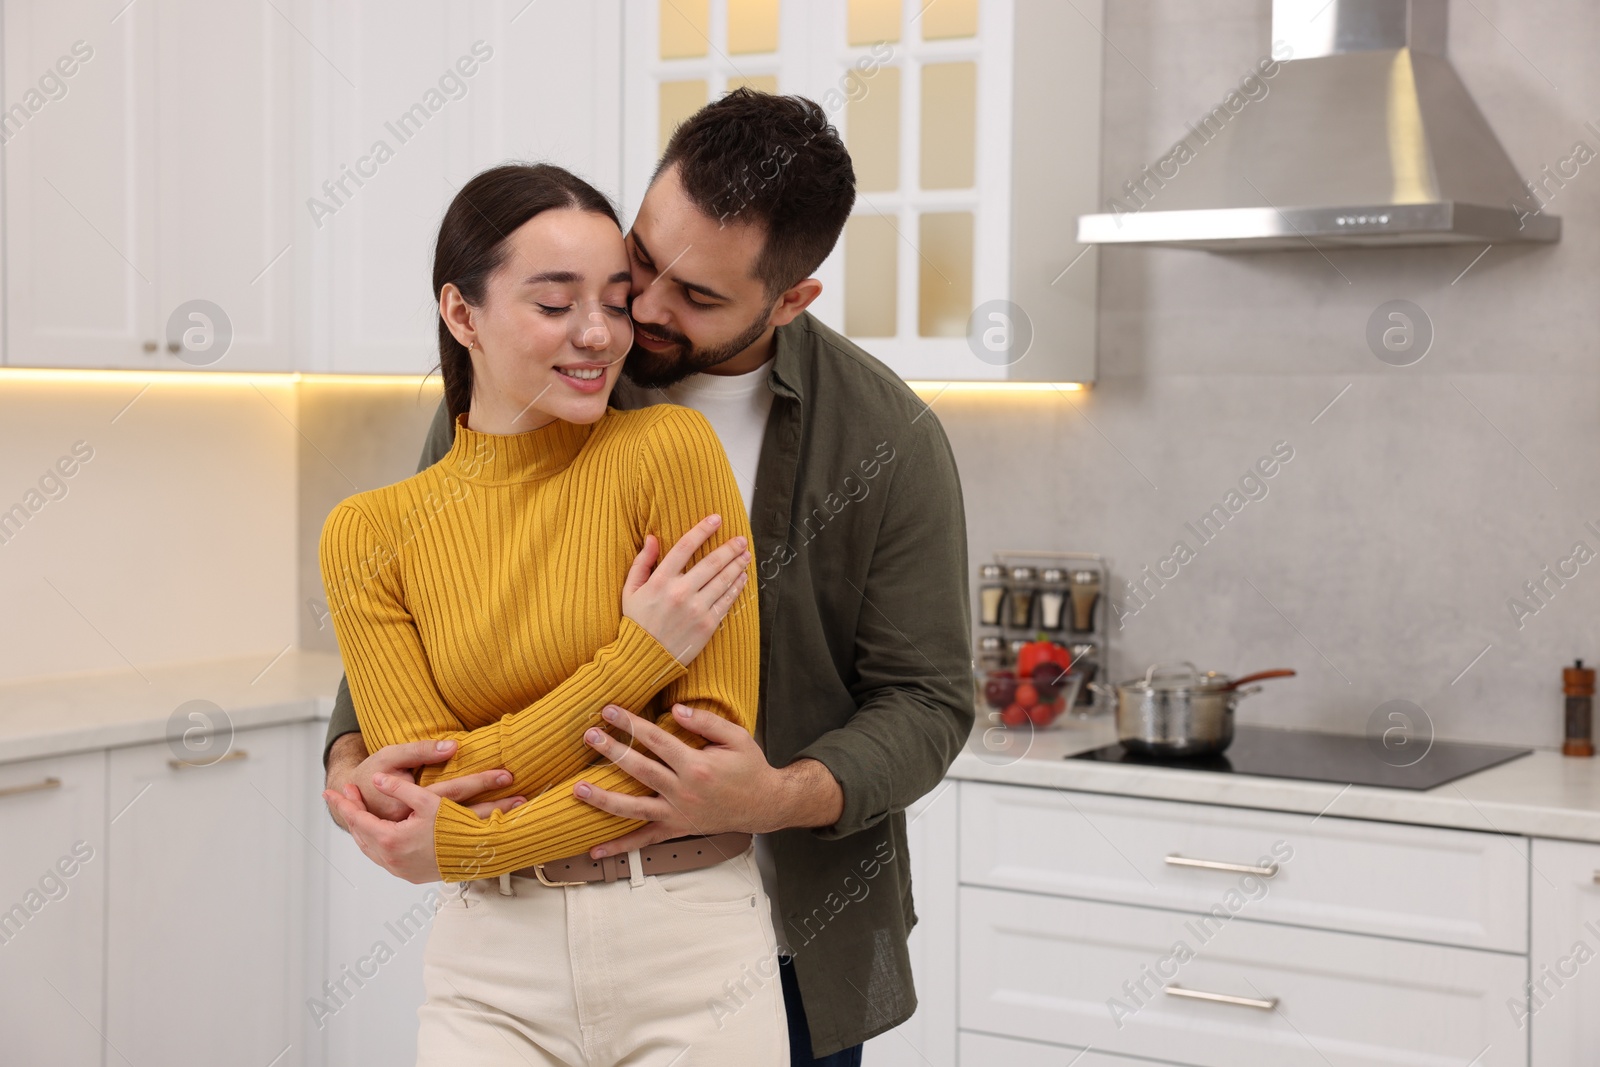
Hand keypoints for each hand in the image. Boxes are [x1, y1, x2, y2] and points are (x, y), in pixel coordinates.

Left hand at [323, 773, 450, 883]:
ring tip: (360, 811)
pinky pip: (382, 857)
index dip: (344, 803)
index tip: (330, 792)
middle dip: (352, 813)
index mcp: (390, 840)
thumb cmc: (455, 827)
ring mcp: (399, 869)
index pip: (357, 819)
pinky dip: (374, 842)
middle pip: (360, 834)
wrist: (477, 854)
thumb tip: (377, 780)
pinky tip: (379, 831)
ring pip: (370, 848)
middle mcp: (391, 859)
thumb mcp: (428, 801)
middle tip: (347, 796)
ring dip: (362, 829)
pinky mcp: (408, 875)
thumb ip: (399, 789)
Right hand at [324, 733, 524, 829]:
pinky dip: (473, 838)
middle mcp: (416, 831)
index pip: (453, 793)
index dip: (481, 784)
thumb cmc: (370, 776)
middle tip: (523, 800)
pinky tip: (494, 833)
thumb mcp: (391, 757)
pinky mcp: (418, 848)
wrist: (351, 802)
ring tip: (517, 815)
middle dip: (495, 811)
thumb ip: (419, 752)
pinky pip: (451, 843)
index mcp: (409, 809)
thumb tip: (453, 747)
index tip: (509, 778)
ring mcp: (417, 845)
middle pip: (463, 819)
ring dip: (489, 826)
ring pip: (460, 835)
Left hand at [573, 703, 844, 857]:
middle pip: (639, 769)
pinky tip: (595, 850)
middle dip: (611, 751)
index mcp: (696, 765)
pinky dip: (619, 847)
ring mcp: (676, 813)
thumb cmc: (750, 768)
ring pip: (633, 807)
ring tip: (577, 789)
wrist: (763, 805)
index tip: (608, 710)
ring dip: (603, 799)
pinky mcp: (675, 829)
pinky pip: (643, 840)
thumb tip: (675, 710)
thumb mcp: (737, 737)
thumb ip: (706, 722)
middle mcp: (682, 791)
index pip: (655, 739)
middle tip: (588, 736)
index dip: (630, 723)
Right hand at [621, 514, 750, 663]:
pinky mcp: (707, 625)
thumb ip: (642, 562)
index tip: (716, 519)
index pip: (685, 547)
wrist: (645, 658)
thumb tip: (653, 538)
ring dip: (737, 565)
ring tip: (746, 555)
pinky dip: (736, 587)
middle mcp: (680, 592)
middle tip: (740, 539)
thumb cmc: (637, 622)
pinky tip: (742, 578)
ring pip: (723, 580)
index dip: (703, 529)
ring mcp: (696, 609)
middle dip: (729, 548)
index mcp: (660, 580)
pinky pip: (726, 601)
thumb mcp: (630, 590)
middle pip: (711, 562)